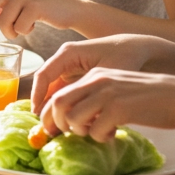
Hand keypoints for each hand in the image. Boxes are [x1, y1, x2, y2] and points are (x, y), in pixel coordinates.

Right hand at [28, 34, 159, 112]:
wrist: (138, 48)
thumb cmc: (125, 56)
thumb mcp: (108, 74)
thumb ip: (89, 91)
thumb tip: (73, 112)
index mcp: (68, 53)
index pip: (44, 75)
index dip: (38, 95)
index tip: (37, 113)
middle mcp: (65, 58)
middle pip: (46, 83)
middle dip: (45, 104)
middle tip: (46, 125)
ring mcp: (70, 65)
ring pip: (54, 88)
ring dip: (54, 105)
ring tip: (56, 125)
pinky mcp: (76, 73)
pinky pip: (64, 89)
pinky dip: (65, 103)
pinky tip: (69, 118)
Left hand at [39, 67, 174, 140]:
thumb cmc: (150, 98)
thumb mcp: (118, 90)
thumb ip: (96, 98)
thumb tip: (72, 118)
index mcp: (95, 75)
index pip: (59, 93)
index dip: (48, 113)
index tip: (50, 129)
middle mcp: (98, 81)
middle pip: (58, 104)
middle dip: (55, 124)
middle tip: (64, 136)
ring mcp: (108, 94)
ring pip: (73, 118)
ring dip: (80, 131)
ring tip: (96, 132)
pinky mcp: (120, 108)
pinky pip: (95, 130)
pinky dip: (100, 138)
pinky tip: (114, 135)